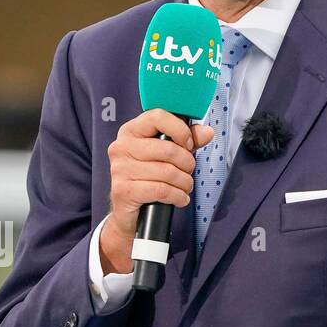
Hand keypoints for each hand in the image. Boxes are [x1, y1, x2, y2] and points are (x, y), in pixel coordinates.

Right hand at [100, 109, 214, 274]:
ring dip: (185, 183)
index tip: (188, 144)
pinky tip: (180, 198)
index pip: (157, 116)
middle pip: (168, 149)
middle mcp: (121, 147)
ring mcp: (119, 169)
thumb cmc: (149, 176)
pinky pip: (161, 190)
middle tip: (188, 171)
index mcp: (131, 131)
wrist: (129, 210)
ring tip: (185, 186)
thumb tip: (207, 132)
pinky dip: (178, 196)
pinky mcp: (122, 191)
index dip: (180, 130)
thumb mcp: (170, 153)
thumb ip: (188, 139)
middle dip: (187, 163)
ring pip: (167, 172)